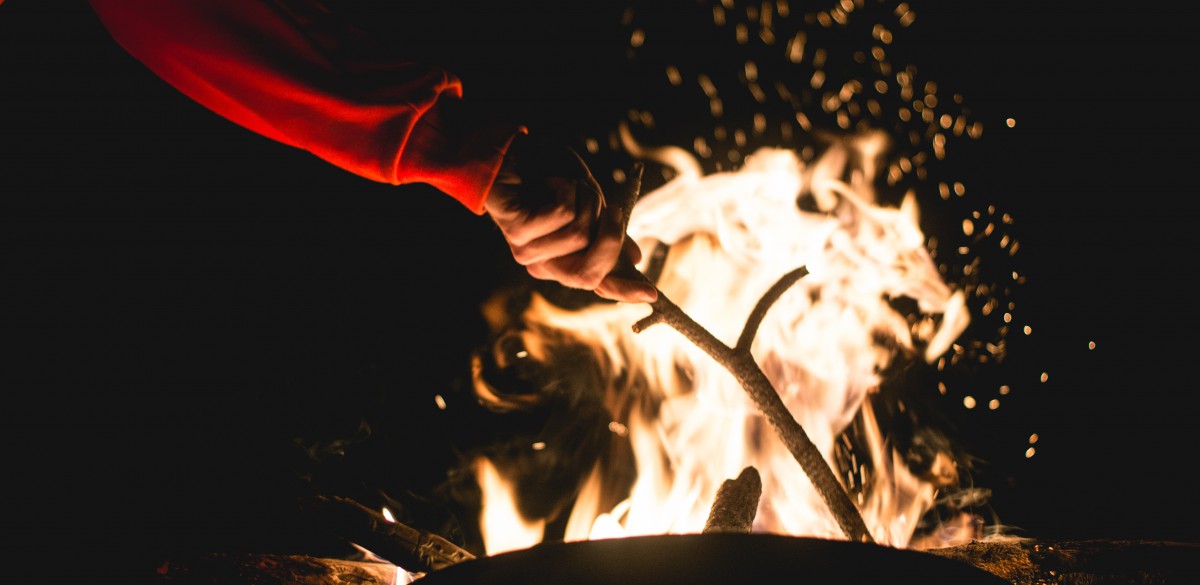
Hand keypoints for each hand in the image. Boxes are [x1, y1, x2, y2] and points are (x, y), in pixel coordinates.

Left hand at [484, 133, 656, 302]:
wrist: (517, 153)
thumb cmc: (553, 178)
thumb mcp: (590, 205)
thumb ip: (607, 232)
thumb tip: (635, 259)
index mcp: (565, 262)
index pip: (598, 284)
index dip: (624, 290)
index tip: (651, 294)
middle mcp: (546, 265)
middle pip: (589, 272)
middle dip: (610, 237)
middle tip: (612, 208)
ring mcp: (528, 252)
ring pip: (580, 234)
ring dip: (585, 199)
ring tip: (567, 186)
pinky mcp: (517, 233)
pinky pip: (562, 214)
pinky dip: (567, 187)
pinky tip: (550, 182)